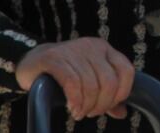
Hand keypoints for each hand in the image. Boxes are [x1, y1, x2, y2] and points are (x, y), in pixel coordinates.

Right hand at [15, 38, 133, 120]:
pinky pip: (72, 83)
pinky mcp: (54, 58)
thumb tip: (122, 113)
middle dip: (102, 104)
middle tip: (90, 113)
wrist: (32, 61)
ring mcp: (73, 50)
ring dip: (87, 105)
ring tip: (79, 113)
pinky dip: (76, 100)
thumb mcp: (89, 80)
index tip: (108, 106)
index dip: (121, 93)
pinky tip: (72, 108)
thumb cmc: (64, 74)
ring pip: (91, 84)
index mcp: (105, 49)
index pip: (127, 71)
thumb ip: (106, 94)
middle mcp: (92, 46)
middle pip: (109, 81)